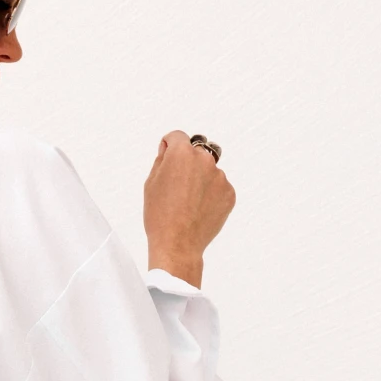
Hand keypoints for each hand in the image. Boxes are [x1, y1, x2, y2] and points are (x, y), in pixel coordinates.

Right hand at [143, 130, 235, 288]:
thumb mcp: (150, 183)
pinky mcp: (229, 193)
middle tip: (179, 184)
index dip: (169, 146)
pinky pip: (219, 187)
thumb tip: (169, 150)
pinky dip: (211, 195)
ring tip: (189, 203)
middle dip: (188, 162)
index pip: (178, 136)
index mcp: (182, 153)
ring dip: (201, 180)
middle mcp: (204, 159)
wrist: (178, 245)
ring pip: (209, 170)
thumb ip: (162, 160)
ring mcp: (219, 176)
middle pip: (197, 151)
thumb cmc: (160, 217)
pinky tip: (199, 210)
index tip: (167, 156)